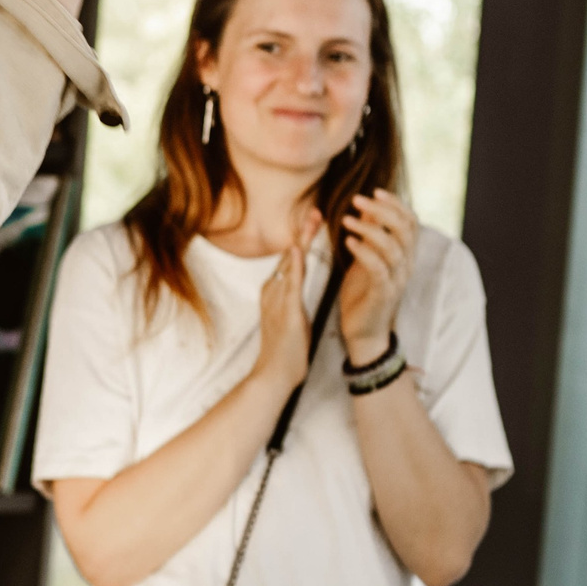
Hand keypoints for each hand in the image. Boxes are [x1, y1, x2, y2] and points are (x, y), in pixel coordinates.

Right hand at [249, 210, 323, 395]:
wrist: (273, 376)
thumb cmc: (285, 352)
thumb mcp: (291, 318)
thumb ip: (293, 299)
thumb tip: (299, 286)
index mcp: (275, 293)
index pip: (291, 261)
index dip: (302, 240)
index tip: (313, 222)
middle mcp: (273, 292)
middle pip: (289, 256)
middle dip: (302, 233)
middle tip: (314, 209)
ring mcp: (275, 300)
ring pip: (289, 263)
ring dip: (300, 240)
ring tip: (311, 220)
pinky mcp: (283, 312)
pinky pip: (290, 284)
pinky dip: (294, 265)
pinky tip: (298, 249)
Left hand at [338, 190, 417, 365]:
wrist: (362, 333)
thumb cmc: (362, 294)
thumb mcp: (366, 259)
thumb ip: (371, 235)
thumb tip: (369, 206)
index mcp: (404, 255)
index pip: (411, 222)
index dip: (396, 204)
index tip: (375, 191)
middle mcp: (406, 266)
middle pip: (405, 230)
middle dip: (383, 210)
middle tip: (358, 199)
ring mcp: (396, 281)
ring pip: (392, 247)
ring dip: (369, 229)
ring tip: (346, 219)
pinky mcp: (383, 295)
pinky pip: (378, 269)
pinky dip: (364, 252)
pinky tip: (348, 241)